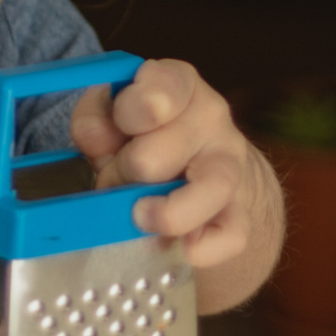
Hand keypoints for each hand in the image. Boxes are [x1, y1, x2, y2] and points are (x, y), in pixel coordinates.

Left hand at [68, 56, 272, 272]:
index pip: (160, 91)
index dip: (130, 113)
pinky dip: (197, 249)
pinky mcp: (242, 213)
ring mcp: (232, 166)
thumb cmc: (149, 140)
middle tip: (119, 179)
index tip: (121, 124)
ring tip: (141, 216)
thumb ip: (96, 119)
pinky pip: (227, 237)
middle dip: (123, 176)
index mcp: (178, 86)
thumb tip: (93, 136)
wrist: (207, 174)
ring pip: (207, 190)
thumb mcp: (115, 119)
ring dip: (162, 213)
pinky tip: (177, 244)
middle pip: (152, 158)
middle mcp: (212, 119)